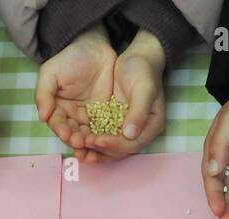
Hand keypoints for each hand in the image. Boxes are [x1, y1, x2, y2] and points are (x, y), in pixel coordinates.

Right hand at [36, 24, 116, 156]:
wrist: (95, 48)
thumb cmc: (69, 59)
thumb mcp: (51, 73)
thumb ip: (43, 94)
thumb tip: (42, 118)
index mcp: (56, 108)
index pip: (57, 123)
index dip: (61, 130)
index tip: (66, 134)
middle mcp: (71, 116)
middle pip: (72, 132)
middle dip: (75, 139)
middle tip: (80, 142)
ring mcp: (89, 117)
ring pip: (87, 133)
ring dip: (89, 141)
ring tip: (91, 143)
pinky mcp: (104, 115)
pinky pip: (103, 128)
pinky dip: (103, 135)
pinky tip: (105, 139)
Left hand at [85, 29, 165, 160]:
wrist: (137, 59)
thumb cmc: (143, 71)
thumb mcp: (144, 88)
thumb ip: (138, 112)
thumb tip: (130, 134)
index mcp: (151, 127)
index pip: (132, 145)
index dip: (115, 146)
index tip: (99, 140)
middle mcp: (139, 132)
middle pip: (119, 150)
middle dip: (101, 150)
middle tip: (83, 143)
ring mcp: (126, 129)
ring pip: (109, 147)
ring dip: (93, 149)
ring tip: (77, 147)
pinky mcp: (114, 123)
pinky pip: (102, 136)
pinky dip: (91, 139)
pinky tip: (77, 139)